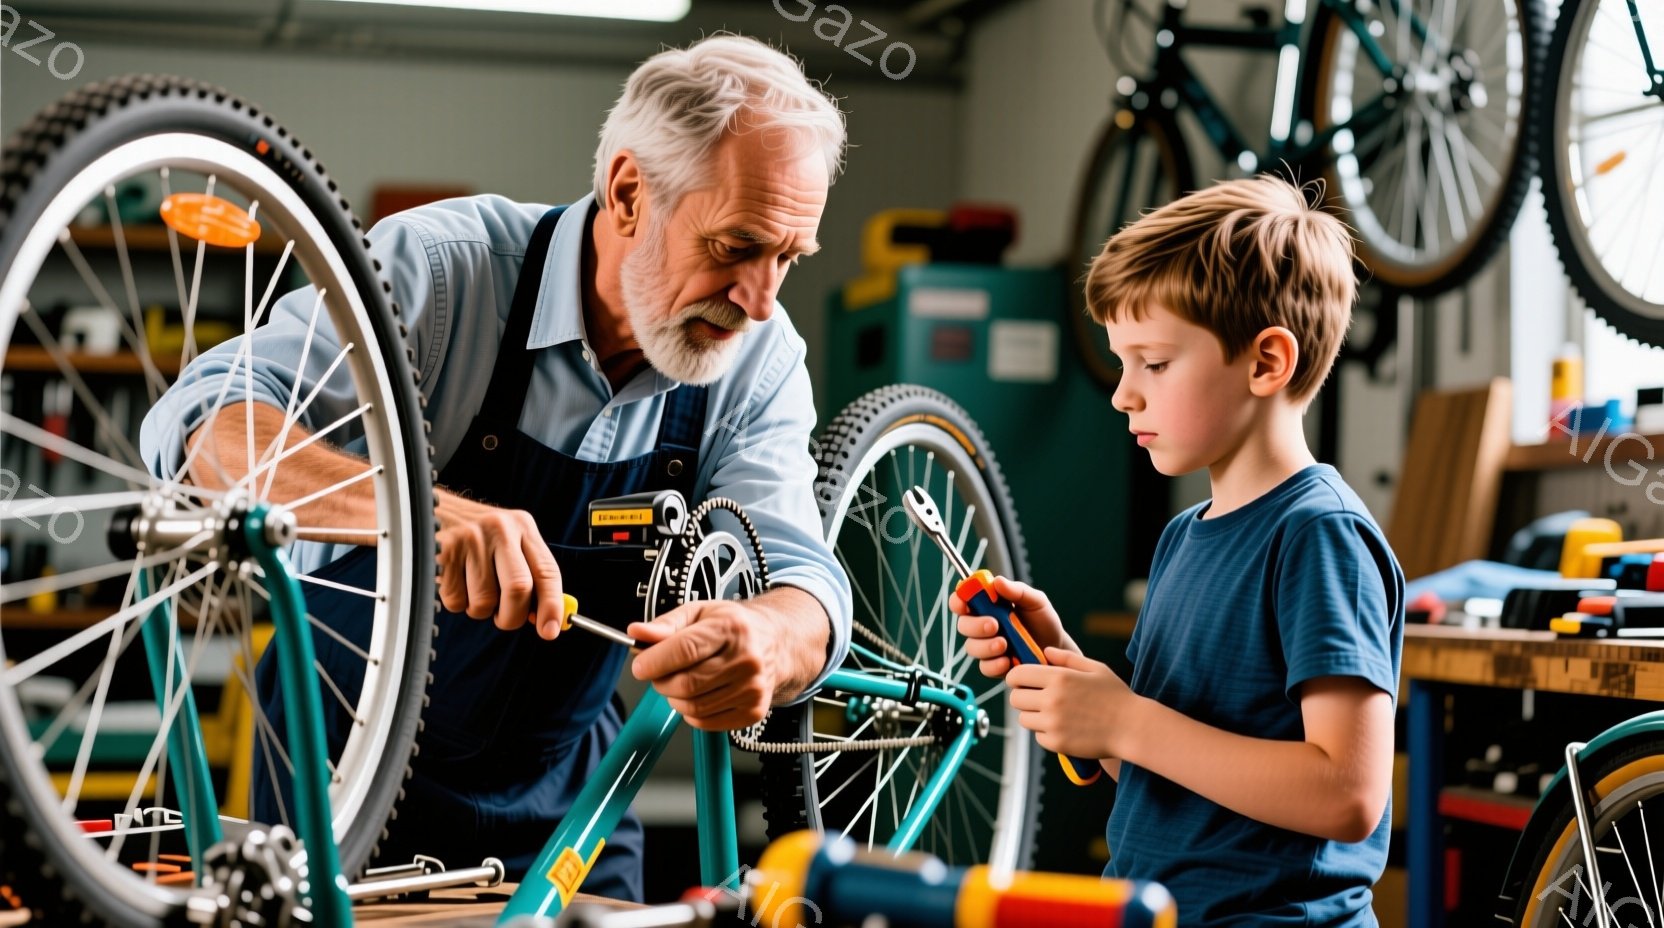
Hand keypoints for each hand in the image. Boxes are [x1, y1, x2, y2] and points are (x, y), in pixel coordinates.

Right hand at [436, 491, 565, 638]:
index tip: (550, 630)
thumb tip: (543, 619)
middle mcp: (499, 529)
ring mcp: (470, 540)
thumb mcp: (508, 541)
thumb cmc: (474, 534)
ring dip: (479, 609)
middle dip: (512, 616)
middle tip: (503, 617)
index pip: (547, 571)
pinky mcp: (443, 553)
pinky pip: (456, 601)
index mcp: (523, 526)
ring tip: (472, 587)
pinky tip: (454, 579)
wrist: (426, 508)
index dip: (552, 605)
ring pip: (484, 602)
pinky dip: (456, 602)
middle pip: (518, 589)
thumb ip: (529, 575)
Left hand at [627, 600, 784, 729]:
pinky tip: (698, 695)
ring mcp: (752, 688)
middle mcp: (747, 659)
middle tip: (659, 673)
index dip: (654, 661)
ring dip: (674, 698)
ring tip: (680, 682)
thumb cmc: (734, 627)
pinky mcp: (753, 711)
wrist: (776, 644)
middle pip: (686, 683)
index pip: (685, 650)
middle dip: (661, 681)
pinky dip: (691, 713)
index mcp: (731, 628)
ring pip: (692, 707)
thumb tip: (636, 633)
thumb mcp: (700, 612)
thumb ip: (666, 624)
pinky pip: (705, 722)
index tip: (640, 665)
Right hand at [949, 576, 1072, 678]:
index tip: (964, 604)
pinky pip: (984, 667)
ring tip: (1004, 644)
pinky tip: (1007, 661)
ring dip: (985, 646)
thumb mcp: (1035, 601)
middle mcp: (982, 626)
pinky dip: (994, 664)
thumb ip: (1017, 591)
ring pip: (971, 647)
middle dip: (975, 625)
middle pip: (962, 625)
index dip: (958, 600)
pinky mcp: (994, 666)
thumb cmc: (1043, 621)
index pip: (963, 600)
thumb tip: (997, 581)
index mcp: (988, 605)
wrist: (1057, 649)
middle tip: (994, 625)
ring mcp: (987, 647)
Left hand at [1006, 647, 1143, 759]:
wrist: (1132, 728)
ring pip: (1023, 719)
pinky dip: (1046, 733)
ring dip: (1033, 716)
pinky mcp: (1057, 743)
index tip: (1023, 681)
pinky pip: (1038, 737)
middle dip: (1023, 697)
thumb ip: (1067, 658)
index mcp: (1059, 677)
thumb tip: (1044, 651)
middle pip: (1015, 699)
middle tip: (1038, 698)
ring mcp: (1053, 723)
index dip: (1016, 677)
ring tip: (1053, 714)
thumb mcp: (1095, 668)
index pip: (1016, 675)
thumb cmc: (1116, 696)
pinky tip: (1064, 728)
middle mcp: (1052, 700)